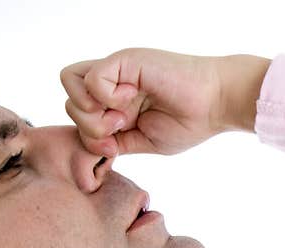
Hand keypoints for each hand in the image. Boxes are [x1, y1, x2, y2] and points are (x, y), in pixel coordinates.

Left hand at [60, 48, 270, 156]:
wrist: (215, 105)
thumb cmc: (190, 122)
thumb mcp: (144, 142)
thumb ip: (116, 143)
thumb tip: (92, 147)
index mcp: (116, 103)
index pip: (79, 115)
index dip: (87, 137)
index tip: (114, 148)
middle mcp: (112, 84)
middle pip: (69, 102)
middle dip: (88, 127)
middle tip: (119, 130)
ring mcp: (116, 70)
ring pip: (70, 83)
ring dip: (91, 110)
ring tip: (121, 117)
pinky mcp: (123, 61)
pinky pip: (90, 78)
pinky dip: (106, 97)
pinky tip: (131, 99)